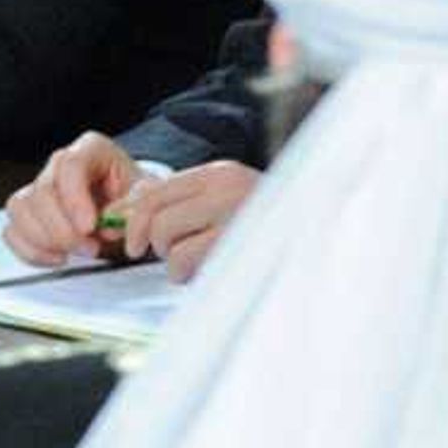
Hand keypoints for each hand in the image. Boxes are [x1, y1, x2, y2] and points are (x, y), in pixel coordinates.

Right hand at [2, 133, 142, 265]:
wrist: (130, 213)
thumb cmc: (137, 201)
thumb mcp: (149, 199)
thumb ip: (136, 206)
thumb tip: (110, 220)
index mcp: (92, 150)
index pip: (72, 165)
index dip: (75, 199)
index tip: (89, 228)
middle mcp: (60, 164)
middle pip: (42, 191)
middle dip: (63, 229)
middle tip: (91, 248)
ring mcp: (40, 187)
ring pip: (20, 209)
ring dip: (45, 240)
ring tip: (76, 253)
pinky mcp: (28, 214)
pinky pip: (12, 231)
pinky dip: (31, 251)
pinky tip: (58, 258)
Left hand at [114, 162, 259, 282]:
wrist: (319, 234)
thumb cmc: (267, 230)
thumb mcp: (222, 203)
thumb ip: (179, 200)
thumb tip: (128, 204)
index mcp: (220, 174)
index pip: (155, 190)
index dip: (133, 218)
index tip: (132, 242)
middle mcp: (226, 187)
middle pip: (154, 214)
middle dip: (153, 241)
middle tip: (169, 254)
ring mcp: (233, 215)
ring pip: (164, 238)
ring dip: (173, 261)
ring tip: (200, 262)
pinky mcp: (235, 246)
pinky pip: (181, 262)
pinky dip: (185, 274)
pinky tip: (208, 272)